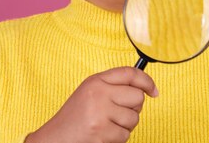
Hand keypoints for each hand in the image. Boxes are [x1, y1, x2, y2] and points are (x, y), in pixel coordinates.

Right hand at [25, 67, 158, 142]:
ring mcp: (100, 111)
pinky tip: (103, 136)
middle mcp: (98, 92)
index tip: (154, 91)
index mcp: (96, 81)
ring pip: (133, 118)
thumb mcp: (90, 93)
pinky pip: (125, 135)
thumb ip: (112, 87)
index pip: (129, 73)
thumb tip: (144, 90)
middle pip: (137, 97)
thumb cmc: (75, 118)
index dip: (146, 81)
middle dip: (133, 109)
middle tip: (119, 115)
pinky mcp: (101, 131)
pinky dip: (117, 139)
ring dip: (124, 126)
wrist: (55, 138)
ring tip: (106, 126)